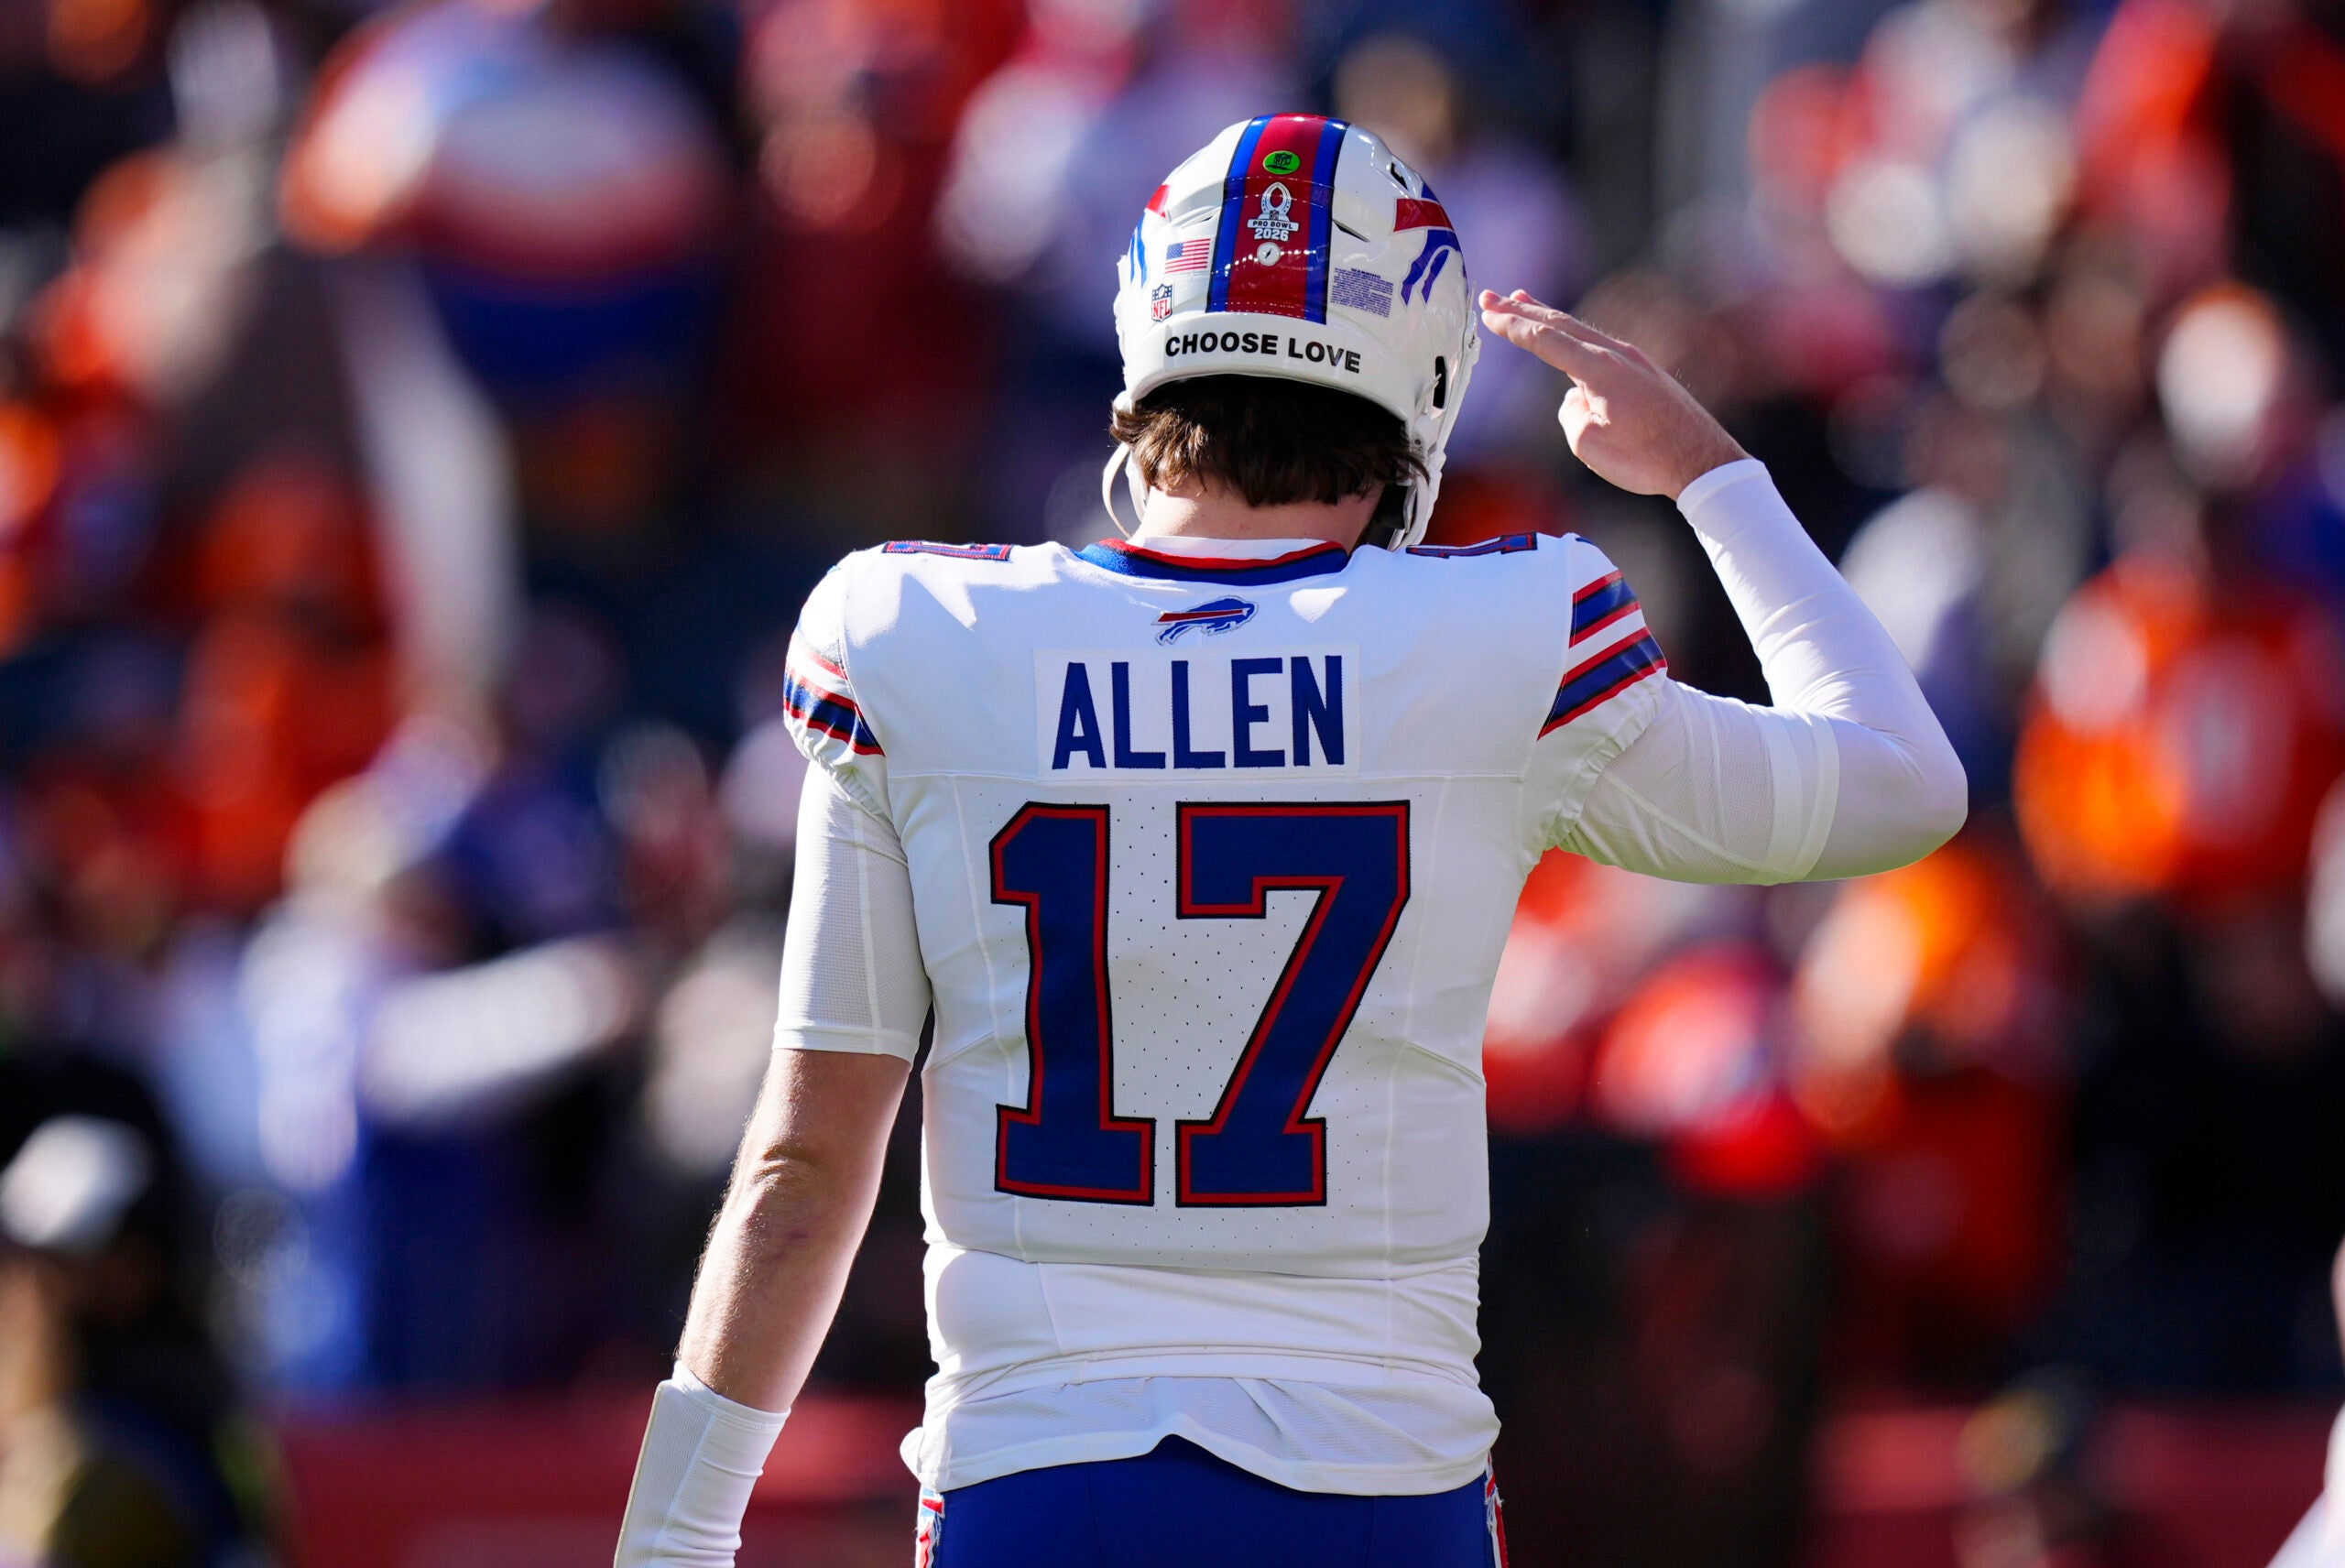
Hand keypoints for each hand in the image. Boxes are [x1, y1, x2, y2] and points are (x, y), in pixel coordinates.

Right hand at [1478, 289, 1747, 499]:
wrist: (1702, 461)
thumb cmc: (1645, 458)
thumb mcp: (1588, 443)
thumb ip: (1571, 413)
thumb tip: (1579, 398)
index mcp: (1599, 368)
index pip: (1545, 340)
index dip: (1512, 326)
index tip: (1487, 313)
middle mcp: (1617, 354)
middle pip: (1561, 324)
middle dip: (1522, 310)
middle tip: (1491, 296)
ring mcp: (1634, 360)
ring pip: (1581, 331)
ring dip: (1549, 317)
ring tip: (1523, 301)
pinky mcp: (1644, 372)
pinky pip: (1599, 346)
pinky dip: (1574, 336)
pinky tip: (1566, 341)